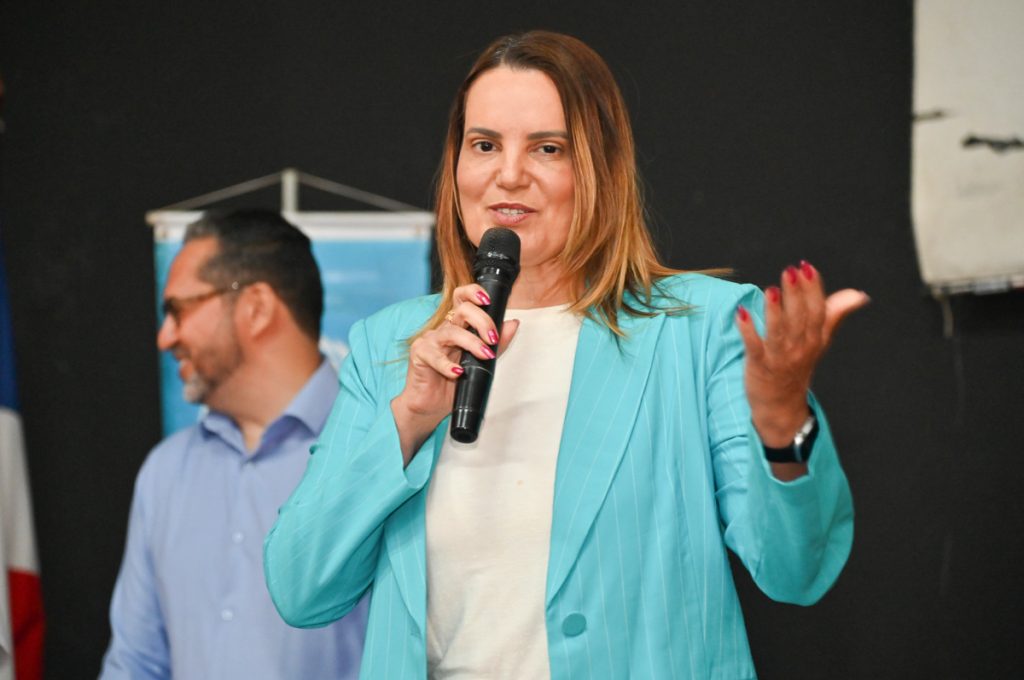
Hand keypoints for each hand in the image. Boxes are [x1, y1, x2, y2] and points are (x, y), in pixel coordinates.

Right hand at [391, 283, 518, 463]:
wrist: (431, 405)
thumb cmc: (454, 382)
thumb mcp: (481, 362)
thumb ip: (497, 344)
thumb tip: (513, 323)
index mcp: (457, 326)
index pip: (462, 298)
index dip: (473, 292)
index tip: (488, 300)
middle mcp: (443, 329)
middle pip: (462, 310)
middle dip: (482, 321)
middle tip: (493, 338)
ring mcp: (430, 340)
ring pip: (452, 333)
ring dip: (472, 343)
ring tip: (485, 355)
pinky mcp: (419, 354)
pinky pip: (434, 356)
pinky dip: (447, 365)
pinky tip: (458, 373)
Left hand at [736, 261, 868, 448]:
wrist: (781, 405)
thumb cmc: (799, 365)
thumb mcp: (820, 340)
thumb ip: (835, 314)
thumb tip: (859, 295)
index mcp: (815, 338)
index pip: (818, 310)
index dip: (813, 289)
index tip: (807, 267)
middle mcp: (800, 347)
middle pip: (800, 318)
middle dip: (796, 294)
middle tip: (790, 271)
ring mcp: (779, 358)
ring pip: (779, 332)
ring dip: (775, 311)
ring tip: (771, 290)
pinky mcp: (759, 366)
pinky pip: (754, 347)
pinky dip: (748, 330)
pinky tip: (741, 312)